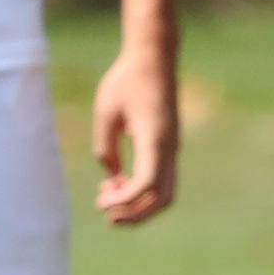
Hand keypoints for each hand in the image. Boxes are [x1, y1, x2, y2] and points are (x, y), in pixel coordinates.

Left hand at [89, 40, 179, 223]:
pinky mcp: (169, 146)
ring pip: (165, 193)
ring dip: (140, 204)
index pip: (146, 184)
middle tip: (107, 216)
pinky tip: (117, 181)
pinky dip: (142, 190)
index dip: (124, 200)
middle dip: (136, 215)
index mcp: (154, 139)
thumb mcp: (106, 113)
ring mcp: (173, 148)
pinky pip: (162, 179)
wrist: (154, 58)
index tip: (100, 201)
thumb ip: (105, 148)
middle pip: (162, 199)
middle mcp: (169, 148)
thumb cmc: (127, 80)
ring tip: (108, 198)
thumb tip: (110, 176)